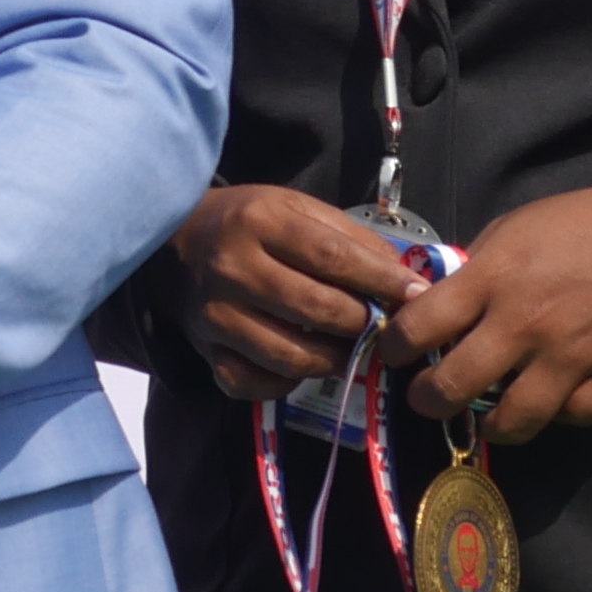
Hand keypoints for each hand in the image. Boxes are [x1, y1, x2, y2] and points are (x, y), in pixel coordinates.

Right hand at [171, 186, 428, 402]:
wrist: (174, 243)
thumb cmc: (247, 223)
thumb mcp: (295, 208)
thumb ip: (349, 238)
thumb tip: (403, 280)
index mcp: (260, 223)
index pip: (333, 258)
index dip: (383, 282)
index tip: (418, 295)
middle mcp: (233, 268)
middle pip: (318, 310)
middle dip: (366, 324)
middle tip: (388, 329)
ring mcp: (215, 315)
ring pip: (291, 356)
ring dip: (335, 360)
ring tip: (353, 351)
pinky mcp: (205, 351)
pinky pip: (253, 383)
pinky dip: (285, 383)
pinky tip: (301, 364)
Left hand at [378, 174, 591, 446]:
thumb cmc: (586, 224)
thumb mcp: (514, 229)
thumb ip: (475, 272)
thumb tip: (440, 305)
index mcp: (493, 277)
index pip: (421, 327)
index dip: (396, 347)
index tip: (394, 353)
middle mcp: (525, 323)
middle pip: (454, 385)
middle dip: (428, 399)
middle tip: (426, 398)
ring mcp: (570, 356)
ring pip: (513, 419)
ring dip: (489, 425)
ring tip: (481, 418)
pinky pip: (572, 417)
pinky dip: (556, 417)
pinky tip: (546, 404)